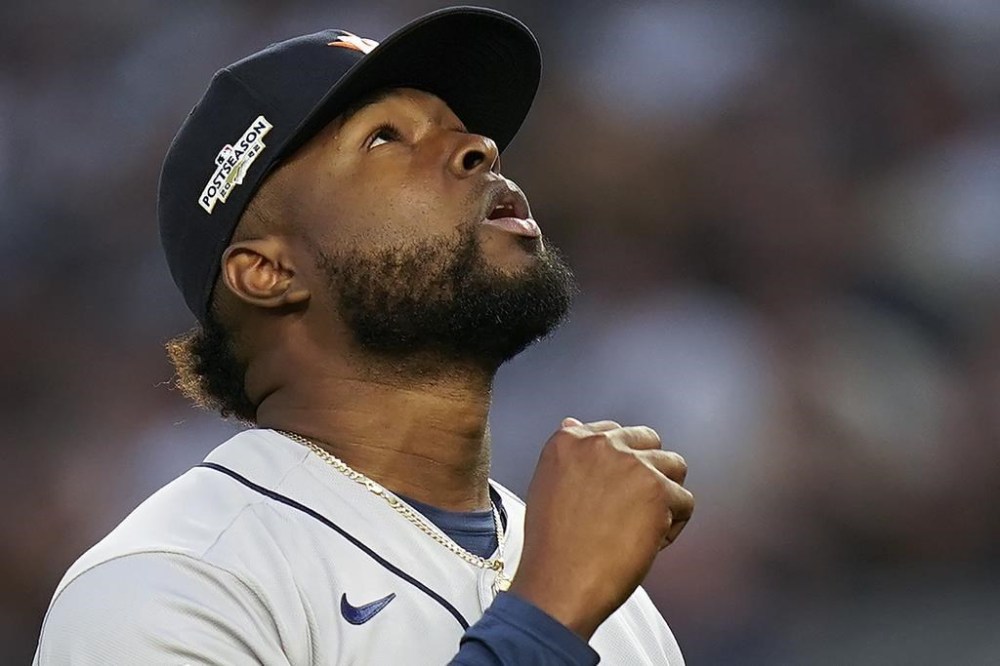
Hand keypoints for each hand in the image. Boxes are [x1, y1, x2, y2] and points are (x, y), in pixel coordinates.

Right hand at [508, 418, 692, 639]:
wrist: (559, 584)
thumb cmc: (553, 546)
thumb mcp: (547, 485)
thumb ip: (569, 455)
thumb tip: (574, 423)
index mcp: (569, 441)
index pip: (612, 433)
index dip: (620, 466)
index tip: (614, 492)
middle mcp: (600, 444)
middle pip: (648, 441)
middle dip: (648, 472)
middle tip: (632, 510)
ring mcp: (631, 464)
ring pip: (674, 466)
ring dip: (665, 496)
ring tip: (641, 527)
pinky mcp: (657, 489)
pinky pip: (685, 502)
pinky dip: (673, 528)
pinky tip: (646, 544)